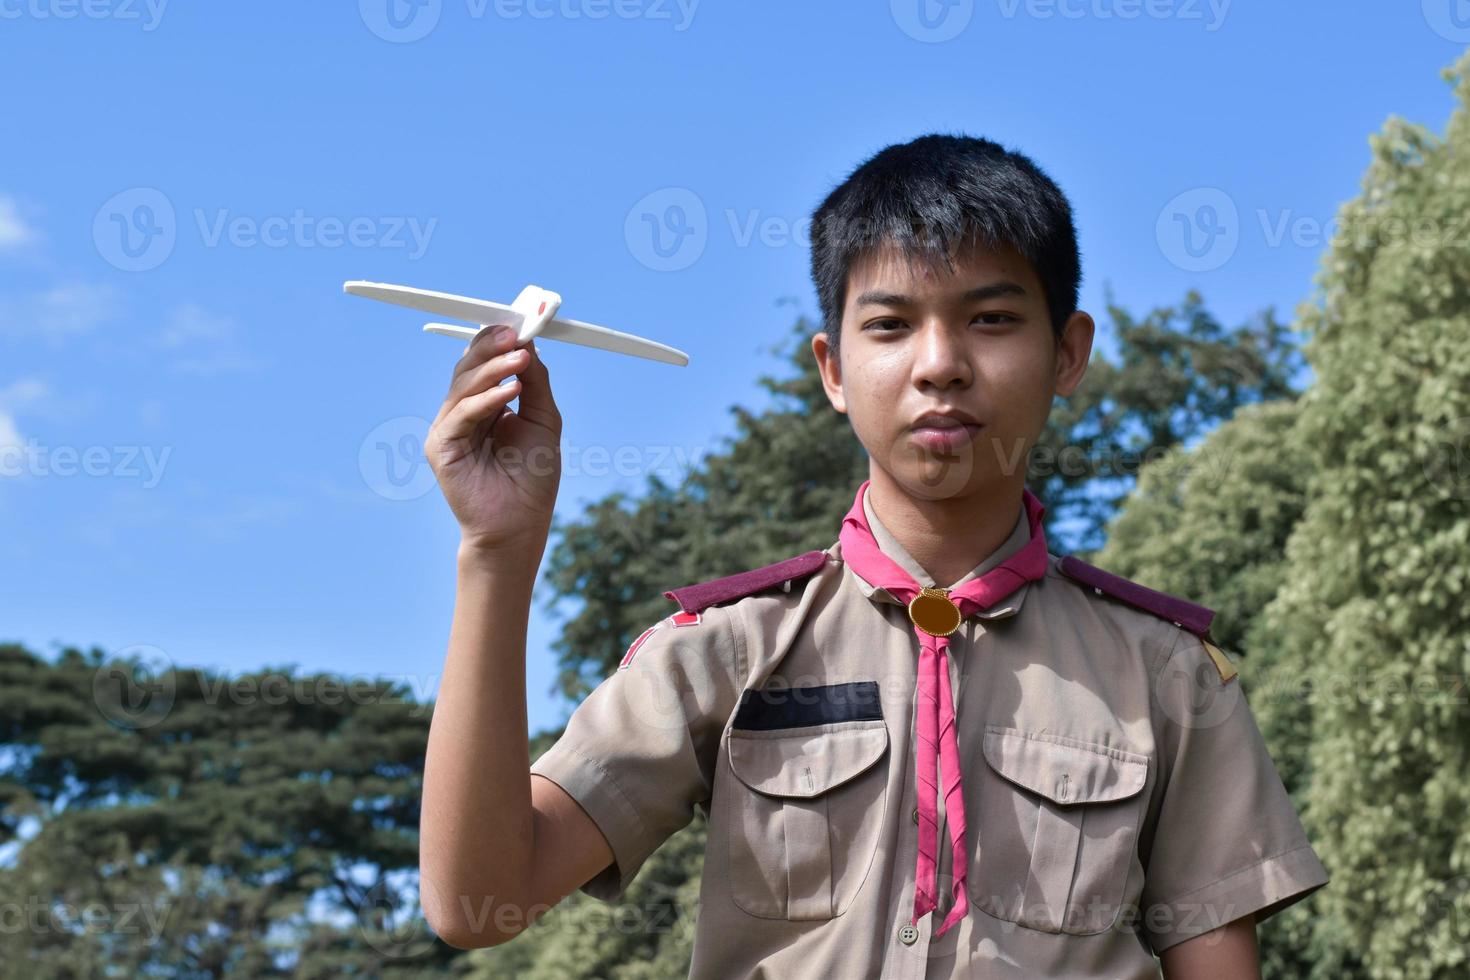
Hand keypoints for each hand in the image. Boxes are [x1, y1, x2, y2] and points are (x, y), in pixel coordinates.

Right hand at [424, 325, 561, 554]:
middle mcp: (463, 413)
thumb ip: (536, 383)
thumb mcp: (543, 420)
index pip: (483, 363)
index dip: (496, 342)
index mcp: (485, 405)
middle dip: (491, 348)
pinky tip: (510, 392)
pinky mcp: (441, 446)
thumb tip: (530, 345)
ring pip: (463, 386)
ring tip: (520, 360)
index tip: (520, 326)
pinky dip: (485, 400)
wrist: (520, 525)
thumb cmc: (532, 478)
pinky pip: (461, 414)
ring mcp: (449, 428)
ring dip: (493, 370)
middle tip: (516, 335)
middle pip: (468, 368)